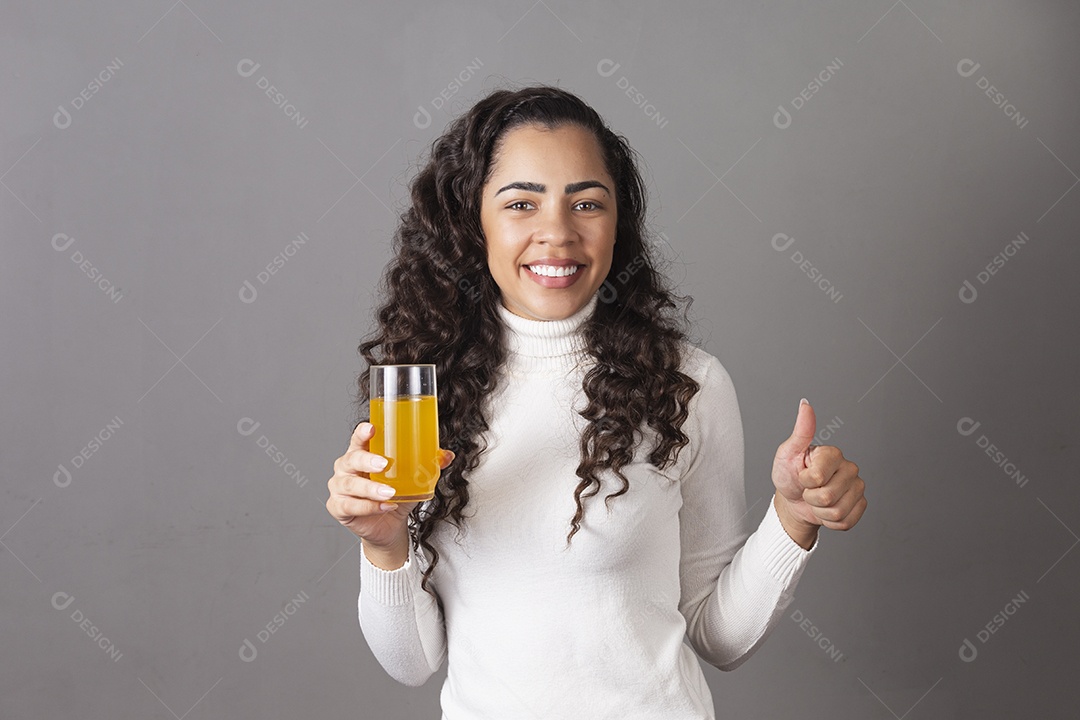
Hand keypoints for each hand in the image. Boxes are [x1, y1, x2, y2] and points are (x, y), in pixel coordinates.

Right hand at [325, 421, 453, 549]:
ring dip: (371, 488)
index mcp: (362, 453)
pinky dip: (370, 507)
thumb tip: (447, 455)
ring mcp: (339, 488)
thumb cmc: (396, 495)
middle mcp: (346, 468)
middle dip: (367, 460)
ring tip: (389, 492)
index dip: (362, 432)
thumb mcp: (414, 479)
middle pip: (352, 459)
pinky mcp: (339, 508)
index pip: (358, 438)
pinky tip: (386, 506)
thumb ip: (429, 465)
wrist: (389, 527)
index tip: (372, 428)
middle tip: (384, 464)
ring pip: (351, 485)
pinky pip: (351, 506)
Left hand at [771, 399, 866, 547]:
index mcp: (833, 454)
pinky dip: (829, 521)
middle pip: (828, 497)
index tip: (802, 474)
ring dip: (819, 511)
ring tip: (815, 499)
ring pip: (837, 511)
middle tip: (808, 489)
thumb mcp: (788, 453)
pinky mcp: (860, 505)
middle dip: (811, 498)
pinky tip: (825, 510)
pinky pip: (846, 522)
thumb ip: (801, 431)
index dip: (805, 481)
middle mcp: (850, 468)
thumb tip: (805, 404)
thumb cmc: (789, 475)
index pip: (818, 477)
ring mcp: (857, 487)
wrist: (793, 501)